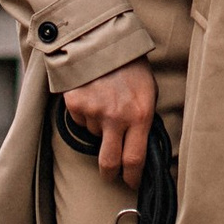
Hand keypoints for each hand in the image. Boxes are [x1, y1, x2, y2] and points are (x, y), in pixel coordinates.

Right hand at [63, 56, 156, 183]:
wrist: (103, 39)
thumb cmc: (131, 66)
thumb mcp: (148, 92)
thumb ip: (143, 120)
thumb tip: (140, 146)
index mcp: (141, 114)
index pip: (135, 160)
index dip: (132, 178)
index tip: (131, 183)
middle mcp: (117, 117)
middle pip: (109, 162)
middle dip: (110, 173)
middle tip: (111, 174)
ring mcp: (94, 111)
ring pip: (94, 135)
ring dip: (99, 127)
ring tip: (106, 102)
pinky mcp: (75, 104)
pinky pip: (80, 120)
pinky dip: (86, 113)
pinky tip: (93, 95)